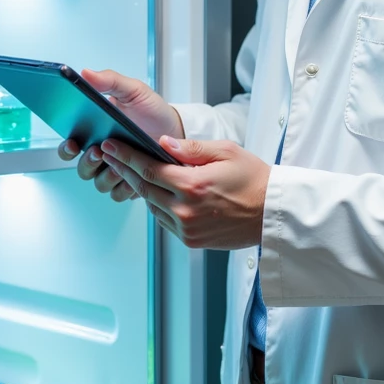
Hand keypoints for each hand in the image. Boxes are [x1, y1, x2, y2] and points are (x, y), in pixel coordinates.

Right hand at [57, 69, 184, 200]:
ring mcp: (116, 171)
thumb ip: (110, 80)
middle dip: (87, 162)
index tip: (72, 143)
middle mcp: (103, 155)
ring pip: (99, 183)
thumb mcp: (133, 91)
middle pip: (82, 169)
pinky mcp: (132, 184)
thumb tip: (85, 73)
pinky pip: (119, 194)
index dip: (65, 149)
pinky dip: (124, 186)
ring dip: (106, 175)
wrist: (177, 130)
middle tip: (98, 150)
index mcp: (95, 135)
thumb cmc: (152, 111)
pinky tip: (132, 174)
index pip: (69, 147)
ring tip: (120, 162)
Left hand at [100, 134, 269, 249]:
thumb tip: (163, 143)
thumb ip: (191, 148)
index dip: (126, 156)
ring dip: (141, 189)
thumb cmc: (255, 181)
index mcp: (193, 185)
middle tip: (111, 155)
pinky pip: (165, 221)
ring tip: (133, 172)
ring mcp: (187, 228)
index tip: (111, 146)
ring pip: (152, 206)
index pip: (148, 168)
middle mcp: (186, 210)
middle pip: (143, 188)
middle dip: (125, 169)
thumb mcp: (226, 152)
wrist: (272, 214)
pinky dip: (158, 206)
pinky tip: (158, 193)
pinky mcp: (191, 240)